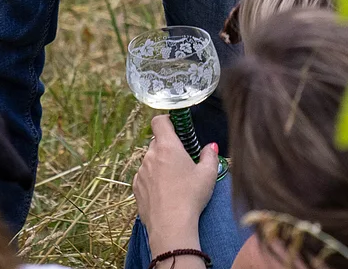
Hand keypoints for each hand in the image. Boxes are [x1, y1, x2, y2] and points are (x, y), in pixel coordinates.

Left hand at [131, 115, 219, 253]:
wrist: (171, 226)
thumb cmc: (191, 198)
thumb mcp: (208, 175)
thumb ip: (210, 156)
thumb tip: (211, 147)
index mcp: (167, 147)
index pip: (159, 121)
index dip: (167, 121)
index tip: (176, 128)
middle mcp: (150, 156)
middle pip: (156, 142)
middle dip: (167, 148)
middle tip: (182, 161)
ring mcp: (141, 172)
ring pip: (150, 161)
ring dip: (160, 166)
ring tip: (175, 182)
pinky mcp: (136, 188)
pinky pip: (144, 177)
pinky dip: (152, 181)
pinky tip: (165, 194)